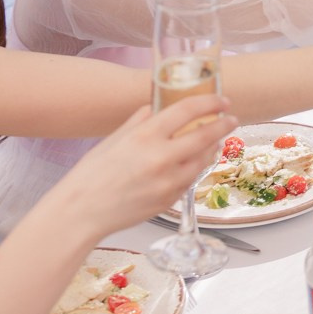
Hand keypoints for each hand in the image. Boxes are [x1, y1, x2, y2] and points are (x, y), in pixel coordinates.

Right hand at [46, 97, 232, 235]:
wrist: (81, 212)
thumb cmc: (91, 176)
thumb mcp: (113, 140)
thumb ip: (139, 122)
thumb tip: (156, 109)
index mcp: (145, 136)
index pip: (188, 111)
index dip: (210, 103)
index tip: (221, 101)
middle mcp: (161, 158)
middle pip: (206, 136)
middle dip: (223, 125)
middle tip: (230, 119)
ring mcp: (169, 182)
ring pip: (204, 160)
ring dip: (213, 148)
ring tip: (215, 140)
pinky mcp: (170, 200)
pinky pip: (191, 179)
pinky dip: (197, 167)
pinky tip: (196, 162)